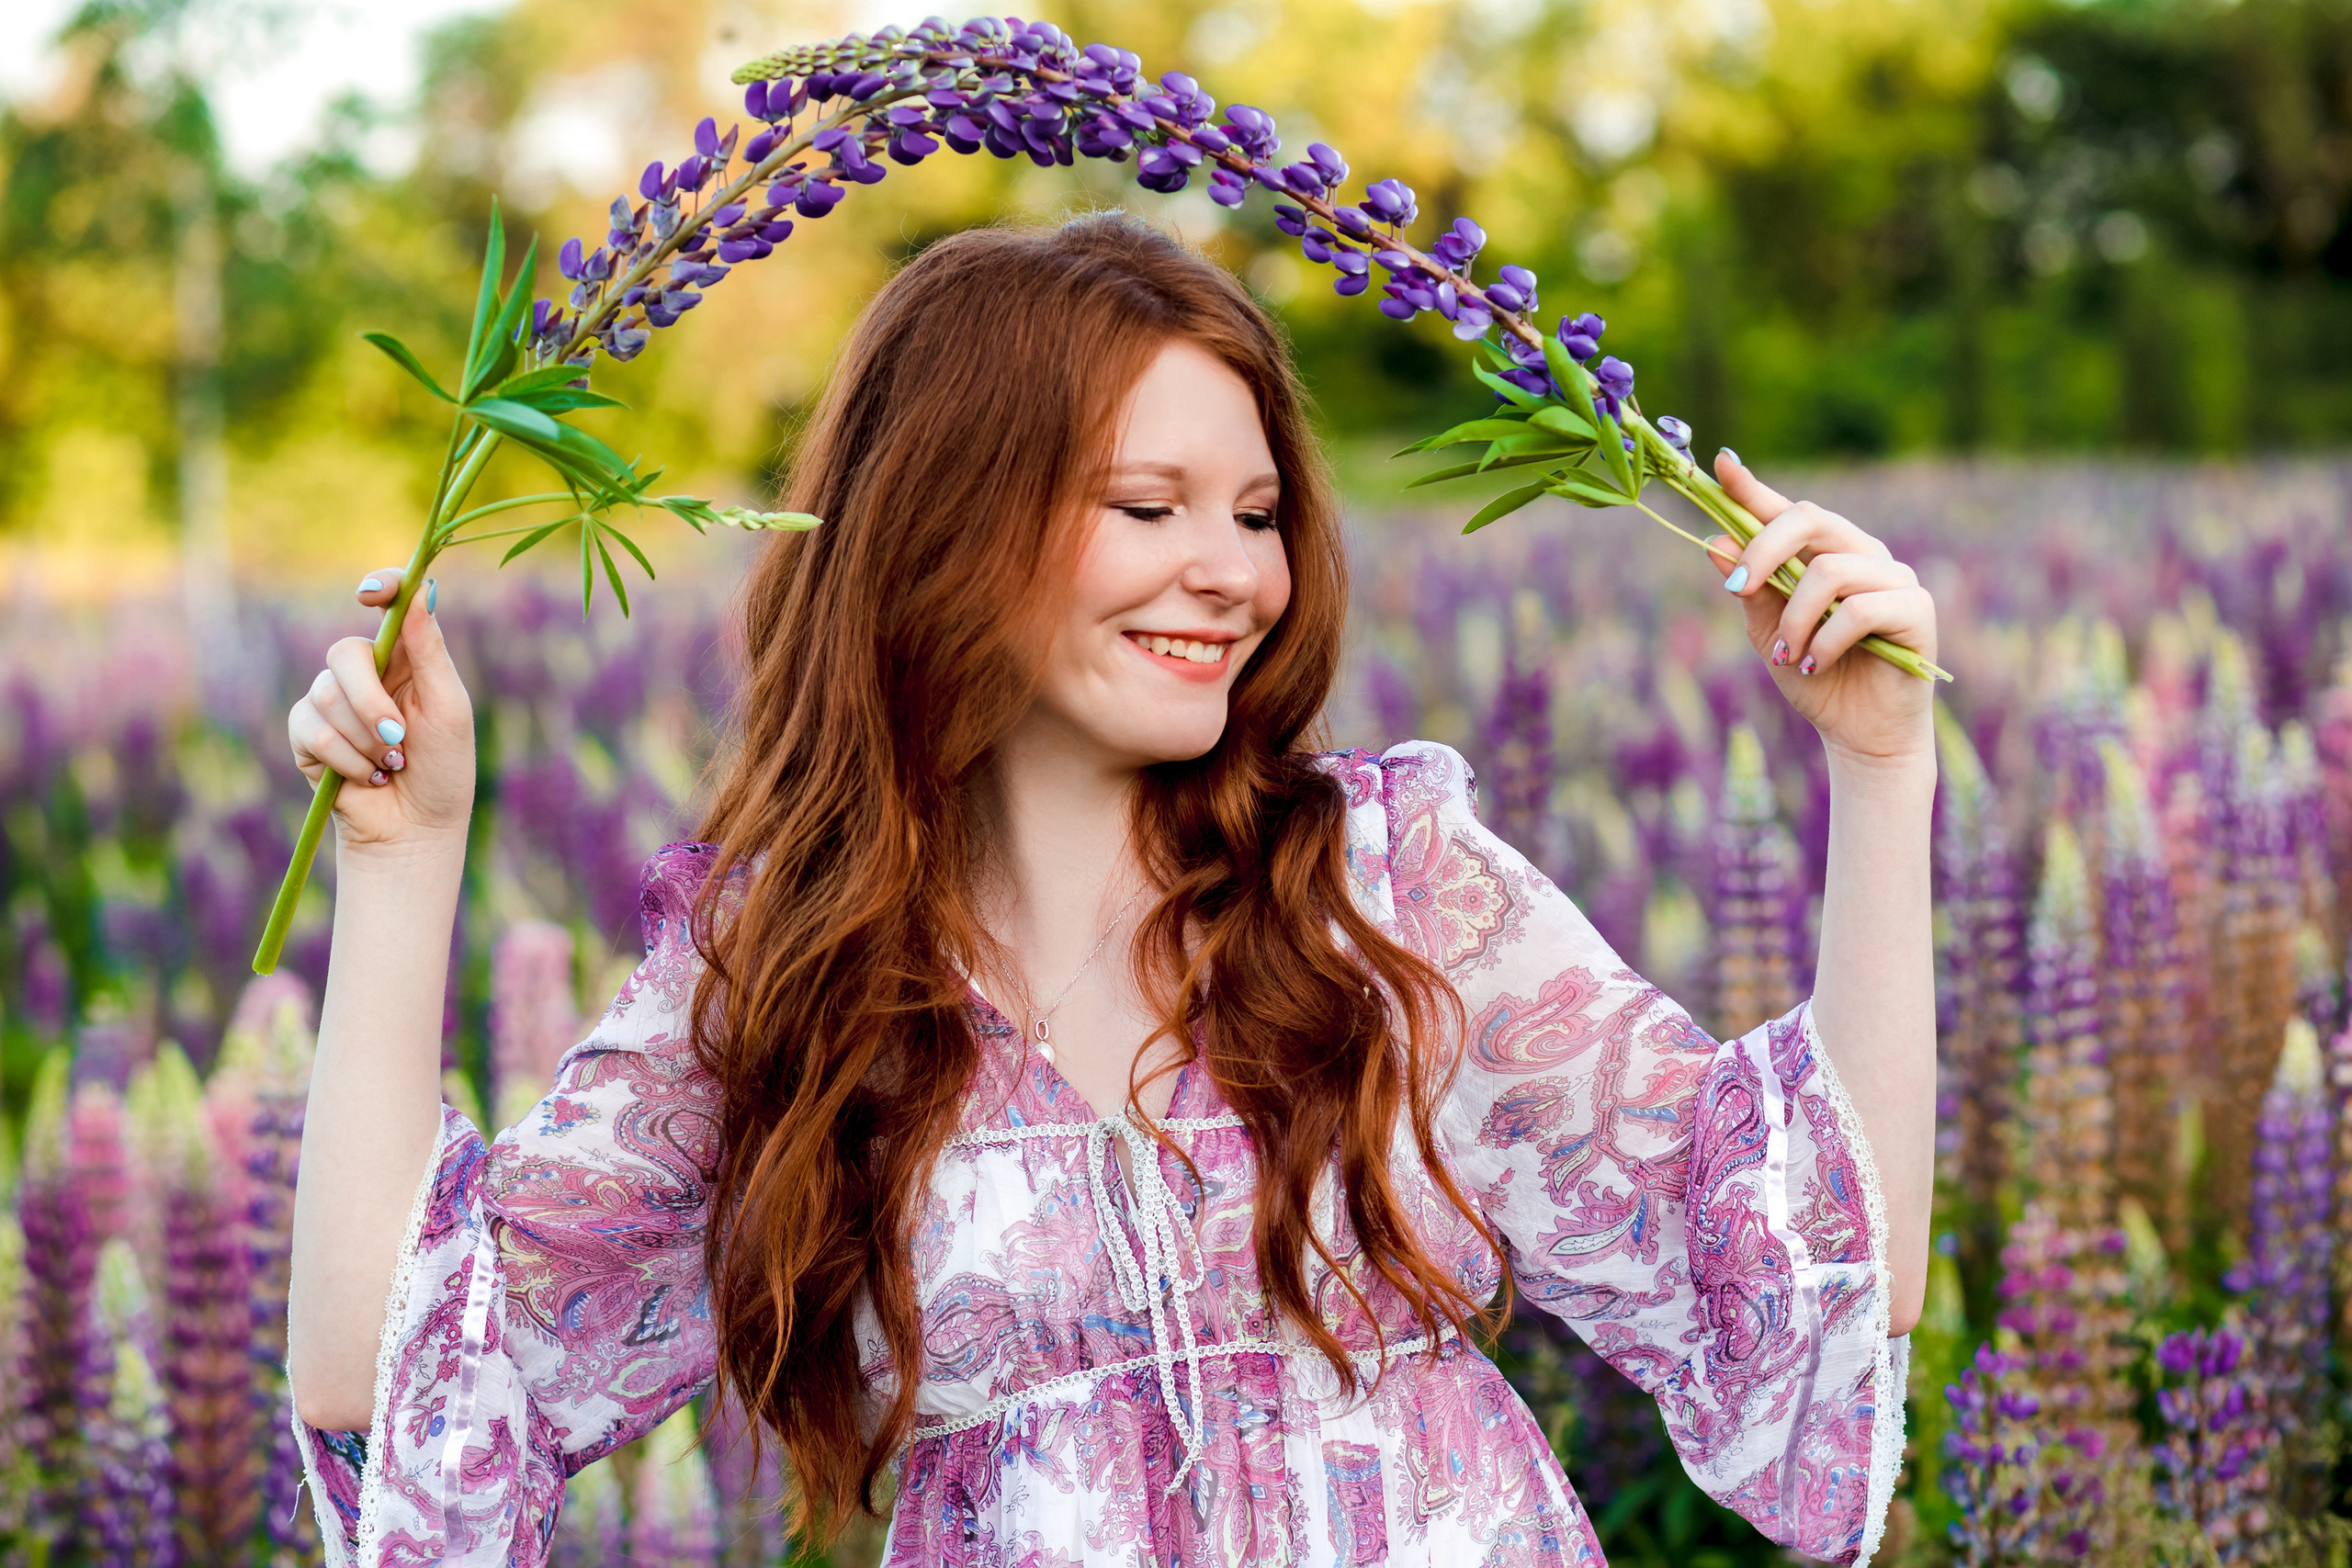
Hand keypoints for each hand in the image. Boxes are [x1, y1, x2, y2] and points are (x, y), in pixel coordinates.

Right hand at [288, 570, 475, 853]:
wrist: (416, 829)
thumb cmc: (445, 769)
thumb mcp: (448, 708)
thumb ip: (431, 650)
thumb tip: (424, 588)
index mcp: (407, 658)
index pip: (389, 606)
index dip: (379, 588)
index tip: (371, 593)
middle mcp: (366, 674)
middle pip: (345, 653)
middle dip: (370, 700)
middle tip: (397, 739)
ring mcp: (332, 702)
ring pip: (326, 693)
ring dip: (365, 740)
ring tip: (392, 767)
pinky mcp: (307, 735)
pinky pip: (311, 730)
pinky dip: (346, 759)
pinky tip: (368, 778)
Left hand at [1707, 452, 1937, 771]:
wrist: (1858, 734)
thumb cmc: (1814, 678)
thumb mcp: (1768, 636)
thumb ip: (1749, 591)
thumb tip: (1714, 544)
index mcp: (1825, 555)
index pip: (1787, 512)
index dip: (1754, 488)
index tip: (1721, 464)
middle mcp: (1862, 555)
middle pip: (1809, 520)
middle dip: (1763, 551)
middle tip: (1736, 590)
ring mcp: (1894, 577)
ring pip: (1829, 570)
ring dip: (1794, 617)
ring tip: (1788, 654)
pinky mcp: (1917, 608)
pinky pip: (1860, 608)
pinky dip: (1824, 640)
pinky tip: (1815, 664)